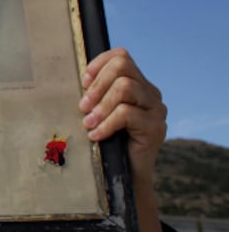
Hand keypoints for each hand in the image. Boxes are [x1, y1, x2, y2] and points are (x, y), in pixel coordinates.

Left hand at [79, 47, 166, 184]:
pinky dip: (106, 124)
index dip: (99, 64)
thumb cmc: (106, 141)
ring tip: (87, 123)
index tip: (82, 83)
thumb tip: (74, 77)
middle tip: (82, 107)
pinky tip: (95, 135)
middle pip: (123, 67)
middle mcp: (151, 93)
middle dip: (97, 85)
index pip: (121, 56)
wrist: (124, 175)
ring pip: (124, 88)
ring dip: (100, 105)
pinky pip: (126, 114)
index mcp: (138, 84)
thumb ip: (94, 94)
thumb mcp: (98, 112)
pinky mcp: (156, 127)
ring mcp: (157, 110)